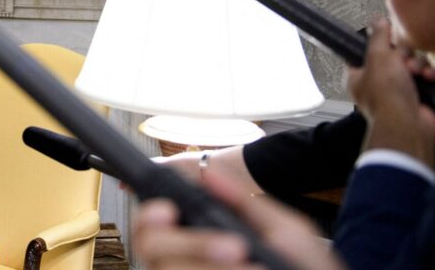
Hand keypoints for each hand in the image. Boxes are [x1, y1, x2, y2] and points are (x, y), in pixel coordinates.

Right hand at [133, 173, 344, 269]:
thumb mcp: (286, 231)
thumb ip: (244, 202)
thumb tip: (207, 173)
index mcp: (201, 238)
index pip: (152, 222)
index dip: (148, 212)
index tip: (167, 210)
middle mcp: (186, 262)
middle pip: (150, 247)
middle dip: (190, 243)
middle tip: (234, 246)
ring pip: (165, 269)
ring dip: (205, 263)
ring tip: (249, 263)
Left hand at [348, 18, 434, 167]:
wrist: (409, 124)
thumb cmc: (386, 93)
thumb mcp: (377, 57)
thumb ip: (378, 37)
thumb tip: (377, 20)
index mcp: (360, 77)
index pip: (366, 54)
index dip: (378, 46)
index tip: (387, 41)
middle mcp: (379, 84)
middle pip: (395, 56)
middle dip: (404, 56)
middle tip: (403, 63)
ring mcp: (402, 92)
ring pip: (415, 65)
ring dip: (419, 66)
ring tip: (418, 74)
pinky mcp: (423, 97)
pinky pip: (430, 78)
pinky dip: (433, 77)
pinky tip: (431, 79)